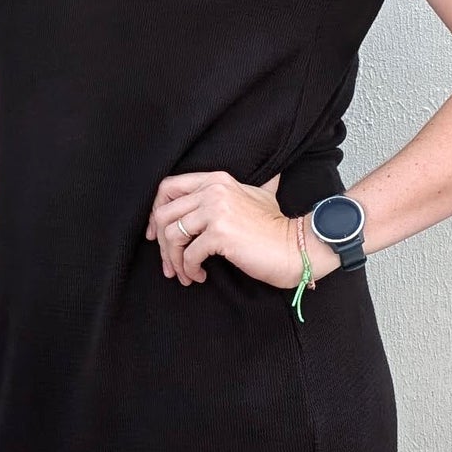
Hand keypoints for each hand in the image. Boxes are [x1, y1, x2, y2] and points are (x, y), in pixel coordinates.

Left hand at [147, 169, 335, 292]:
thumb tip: (268, 176)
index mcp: (216, 180)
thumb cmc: (275, 228)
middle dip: (162, 245)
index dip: (156, 213)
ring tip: (185, 274)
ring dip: (174, 261)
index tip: (157, 234)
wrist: (296, 247)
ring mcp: (216, 210)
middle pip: (165, 215)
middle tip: (170, 264)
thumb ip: (244, 188)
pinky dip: (189, 269)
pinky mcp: (220, 233)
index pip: (168, 188)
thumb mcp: (260, 196)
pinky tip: (199, 276)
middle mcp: (213, 190)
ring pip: (172, 235)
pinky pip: (188, 254)